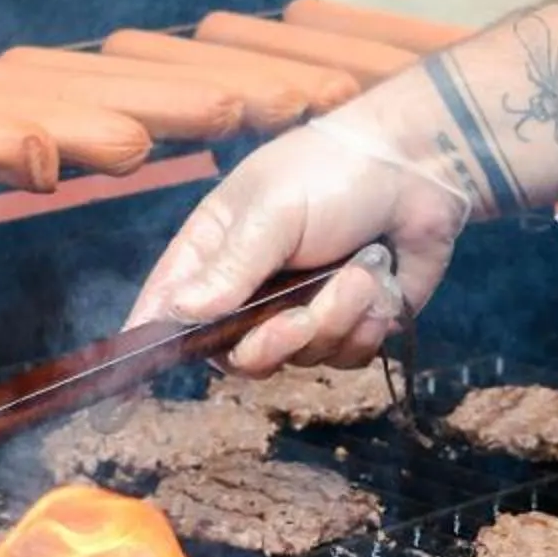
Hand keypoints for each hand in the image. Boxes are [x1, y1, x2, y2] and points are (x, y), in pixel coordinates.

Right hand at [125, 111, 474, 373]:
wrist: (420, 169)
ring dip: (336, 319)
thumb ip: (230, 268)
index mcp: (215, 252)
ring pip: (301, 359)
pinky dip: (367, 325)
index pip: (168, 308)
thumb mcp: (273, 212)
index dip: (155, 343)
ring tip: (361, 273)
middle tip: (300, 318)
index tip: (136, 386)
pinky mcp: (351, 325)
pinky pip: (346, 356)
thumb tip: (180, 314)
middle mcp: (252, 291)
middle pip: (238, 355)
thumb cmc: (334, 172)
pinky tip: (381, 284)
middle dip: (274, 343)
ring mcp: (302, 311)